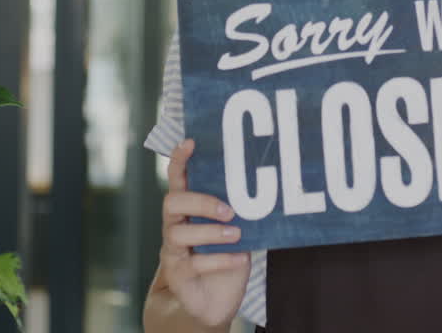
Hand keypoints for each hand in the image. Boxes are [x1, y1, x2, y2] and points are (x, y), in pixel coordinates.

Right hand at [159, 139, 250, 327]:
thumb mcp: (235, 229)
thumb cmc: (225, 256)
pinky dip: (220, 259)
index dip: (180, 159)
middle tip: (230, 210)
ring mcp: (173, 250)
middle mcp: (175, 225)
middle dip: (201, 202)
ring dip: (211, 232)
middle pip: (172, 202)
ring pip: (179, 233)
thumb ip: (240, 211)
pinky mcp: (178, 273)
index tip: (190, 142)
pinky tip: (239, 259)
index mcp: (188, 208)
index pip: (177, 178)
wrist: (212, 300)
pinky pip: (195, 263)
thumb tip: (269, 187)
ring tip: (237, 235)